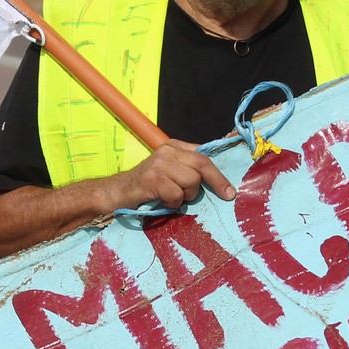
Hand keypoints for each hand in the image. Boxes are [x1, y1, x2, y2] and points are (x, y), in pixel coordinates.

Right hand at [105, 140, 234, 211]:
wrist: (117, 192)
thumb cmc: (147, 186)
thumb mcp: (168, 171)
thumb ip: (187, 168)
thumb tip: (216, 179)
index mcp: (174, 146)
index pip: (203, 155)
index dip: (219, 172)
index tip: (230, 187)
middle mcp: (167, 151)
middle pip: (202, 164)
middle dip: (217, 182)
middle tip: (227, 195)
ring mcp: (160, 163)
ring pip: (192, 181)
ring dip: (187, 195)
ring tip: (174, 197)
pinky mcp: (153, 179)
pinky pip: (177, 194)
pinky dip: (173, 203)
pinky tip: (164, 201)